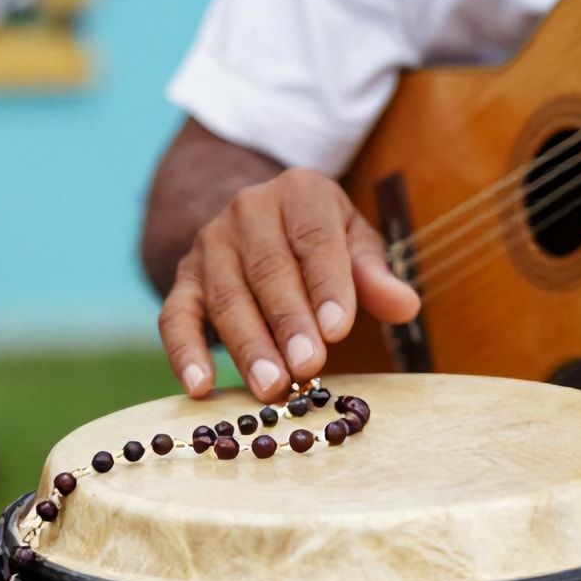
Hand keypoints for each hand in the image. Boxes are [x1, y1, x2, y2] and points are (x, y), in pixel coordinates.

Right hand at [158, 169, 418, 401]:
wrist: (257, 224)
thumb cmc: (318, 241)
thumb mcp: (354, 244)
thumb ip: (375, 275)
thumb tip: (405, 306)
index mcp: (299, 193)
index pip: (313, 238)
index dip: (325, 285)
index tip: (338, 331)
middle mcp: (247, 211)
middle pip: (267, 269)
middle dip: (287, 323)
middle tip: (307, 367)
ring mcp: (208, 245)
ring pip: (225, 297)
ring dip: (247, 345)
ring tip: (270, 387)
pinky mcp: (183, 280)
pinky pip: (175, 316)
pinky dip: (184, 352)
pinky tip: (200, 386)